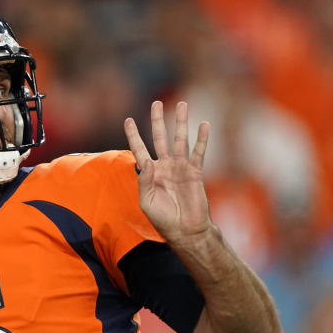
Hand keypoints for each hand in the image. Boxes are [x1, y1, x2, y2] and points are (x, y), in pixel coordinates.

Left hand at [123, 101, 211, 243]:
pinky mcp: (195, 172)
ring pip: (180, 140)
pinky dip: (202, 139)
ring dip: (180, 122)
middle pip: (159, 138)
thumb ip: (144, 182)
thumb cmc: (163, 219)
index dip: (134, 135)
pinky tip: (204, 125)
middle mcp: (165, 166)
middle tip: (156, 102)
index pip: (139, 149)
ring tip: (182, 104)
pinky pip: (199, 152)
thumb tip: (146, 162)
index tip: (128, 120)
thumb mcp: (146, 202)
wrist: (185, 230)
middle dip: (157, 120)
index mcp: (150, 173)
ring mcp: (180, 168)